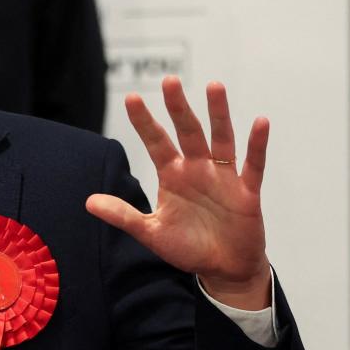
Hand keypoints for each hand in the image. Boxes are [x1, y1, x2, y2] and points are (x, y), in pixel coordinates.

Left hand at [86, 77, 271, 309]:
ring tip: (214, 86)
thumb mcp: (152, 233)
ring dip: (218, 113)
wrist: (223, 269)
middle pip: (187, 132)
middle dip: (178, 107)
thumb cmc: (187, 248)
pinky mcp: (247, 191)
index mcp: (173, 175)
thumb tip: (88, 202)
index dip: (144, 122)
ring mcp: (223, 177)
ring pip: (220, 138)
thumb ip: (123, 216)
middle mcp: (197, 169)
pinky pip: (253, 164)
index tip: (131, 97)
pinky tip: (260, 122)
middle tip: (170, 80)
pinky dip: (257, 144)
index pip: (156, 142)